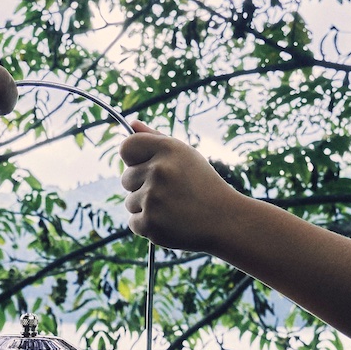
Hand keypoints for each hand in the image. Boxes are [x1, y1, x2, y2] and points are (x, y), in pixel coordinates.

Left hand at [121, 124, 251, 254]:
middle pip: (125, 178)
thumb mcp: (184, 155)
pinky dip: (148, 226)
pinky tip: (170, 222)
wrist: (225, 220)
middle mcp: (159, 170)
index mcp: (167, 148)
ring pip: (129, 202)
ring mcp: (153, 198)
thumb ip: (155, 138)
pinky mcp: (151, 223)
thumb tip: (131, 123)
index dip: (132, 159)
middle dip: (141, 186)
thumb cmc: (203, 185)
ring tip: (173, 208)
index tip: (143, 166)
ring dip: (146, 208)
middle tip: (170, 192)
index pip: (126, 147)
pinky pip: (133, 223)